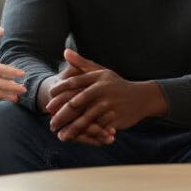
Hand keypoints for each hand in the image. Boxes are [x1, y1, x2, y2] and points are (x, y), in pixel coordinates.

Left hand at [44, 49, 165, 144]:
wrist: (141, 97)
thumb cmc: (116, 85)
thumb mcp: (101, 72)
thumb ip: (82, 63)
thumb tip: (65, 52)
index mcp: (97, 78)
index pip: (73, 83)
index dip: (59, 91)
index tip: (49, 99)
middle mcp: (102, 90)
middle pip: (76, 103)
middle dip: (62, 114)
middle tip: (50, 122)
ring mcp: (109, 105)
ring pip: (86, 118)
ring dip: (72, 128)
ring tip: (60, 135)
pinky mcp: (115, 117)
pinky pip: (98, 127)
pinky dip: (87, 134)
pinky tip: (77, 139)